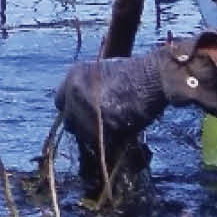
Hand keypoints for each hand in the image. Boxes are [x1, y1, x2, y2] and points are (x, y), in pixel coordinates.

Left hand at [55, 53, 172, 190]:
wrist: (157, 75)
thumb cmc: (136, 73)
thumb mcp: (102, 73)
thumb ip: (86, 90)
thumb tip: (81, 112)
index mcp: (73, 75)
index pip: (60, 102)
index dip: (72, 111)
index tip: (82, 116)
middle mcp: (75, 91)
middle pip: (70, 121)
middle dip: (83, 126)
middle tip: (101, 127)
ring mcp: (88, 110)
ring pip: (84, 135)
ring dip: (97, 137)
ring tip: (116, 129)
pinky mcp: (104, 126)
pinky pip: (101, 143)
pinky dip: (110, 143)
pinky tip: (122, 135)